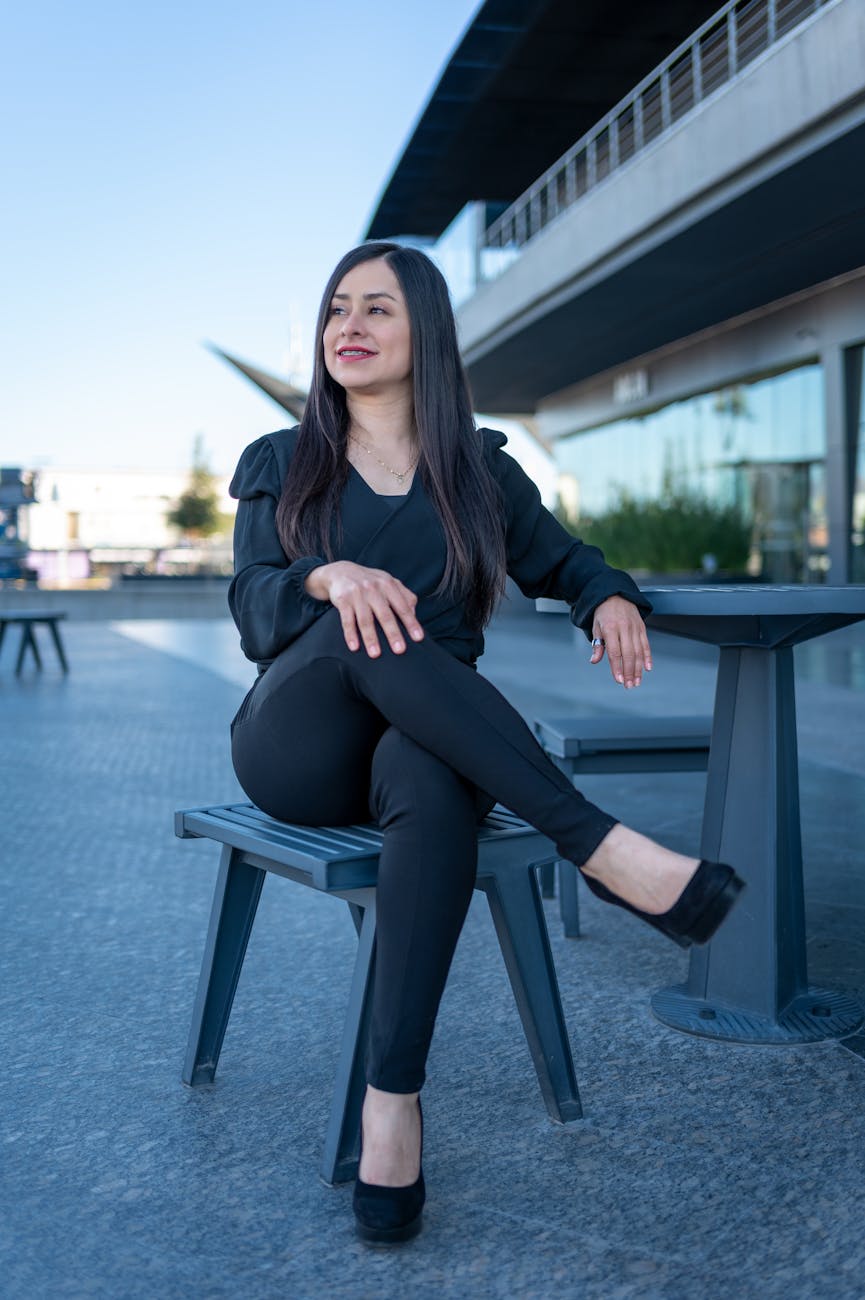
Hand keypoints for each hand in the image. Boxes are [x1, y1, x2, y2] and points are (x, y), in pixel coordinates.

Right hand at [304, 561, 424, 656]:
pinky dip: (350, 634)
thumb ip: (404, 596)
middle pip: (385, 615)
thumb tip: (414, 614)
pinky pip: (347, 620)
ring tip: (375, 654)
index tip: (418, 638)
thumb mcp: (388, 582)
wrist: (341, 572)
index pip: (403, 606)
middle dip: (393, 633)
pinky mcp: (343, 600)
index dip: (411, 622)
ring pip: (365, 620)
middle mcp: (374, 588)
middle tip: (399, 650)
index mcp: (388, 585)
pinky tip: (354, 647)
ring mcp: (357, 594)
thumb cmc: (370, 582)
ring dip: (370, 638)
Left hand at [590, 595, 652, 687]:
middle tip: (629, 686)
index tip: (618, 680)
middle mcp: (624, 628)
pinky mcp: (642, 628)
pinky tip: (648, 669)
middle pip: (628, 654)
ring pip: (638, 652)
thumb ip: (597, 645)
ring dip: (638, 669)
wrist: (616, 595)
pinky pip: (646, 644)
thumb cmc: (604, 613)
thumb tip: (594, 661)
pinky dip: (648, 657)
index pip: (614, 652)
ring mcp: (635, 628)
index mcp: (610, 628)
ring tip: (636, 682)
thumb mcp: (596, 627)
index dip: (617, 667)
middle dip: (629, 672)